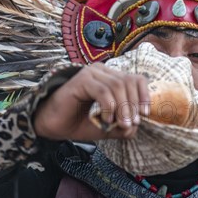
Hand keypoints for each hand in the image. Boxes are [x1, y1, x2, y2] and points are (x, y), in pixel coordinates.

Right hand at [33, 63, 149, 140]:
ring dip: (123, 107)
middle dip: (134, 104)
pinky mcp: (81, 80)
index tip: (144, 114)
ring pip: (118, 85)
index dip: (144, 95)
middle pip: (129, 81)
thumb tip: (137, 124)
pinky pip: (103, 91)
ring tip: (120, 124)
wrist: (53, 126)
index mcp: (111, 78)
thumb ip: (125, 125)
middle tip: (131, 124)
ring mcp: (91, 73)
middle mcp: (102, 71)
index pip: (136, 79)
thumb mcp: (109, 126)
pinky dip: (109, 106)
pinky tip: (105, 119)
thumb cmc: (80, 123)